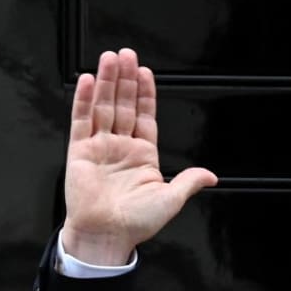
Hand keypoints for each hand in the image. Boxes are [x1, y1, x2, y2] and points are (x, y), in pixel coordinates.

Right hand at [62, 48, 216, 264]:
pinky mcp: (79, 151)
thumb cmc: (136, 222)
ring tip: (109, 58)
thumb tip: (210, 175)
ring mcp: (100, 146)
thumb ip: (189, 181)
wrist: (108, 236)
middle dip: (125, 79)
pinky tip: (87, 81)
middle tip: (126, 54)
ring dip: (105, 82)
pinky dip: (83, 100)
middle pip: (122, 105)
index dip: (145, 94)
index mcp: (143, 155)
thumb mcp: (171, 199)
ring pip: (103, 106)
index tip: (145, 73)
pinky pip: (81, 120)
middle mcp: (121, 147)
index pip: (145, 116)